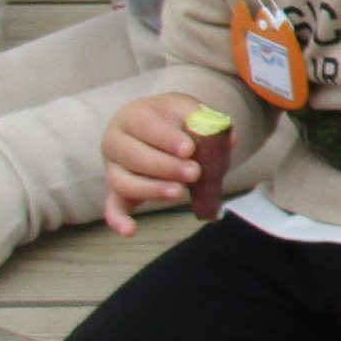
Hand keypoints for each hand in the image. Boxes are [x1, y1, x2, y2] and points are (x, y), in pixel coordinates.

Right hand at [100, 91, 211, 234]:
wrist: (160, 125)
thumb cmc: (173, 119)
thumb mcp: (188, 109)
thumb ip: (205, 120)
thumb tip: (228, 139)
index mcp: (132, 116)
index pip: (144, 126)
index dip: (166, 139)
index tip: (189, 149)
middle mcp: (115, 142)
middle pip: (133, 156)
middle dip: (165, 166)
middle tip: (194, 172)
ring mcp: (114, 168)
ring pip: (123, 182)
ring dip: (151, 190)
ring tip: (179, 192)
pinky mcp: (117, 191)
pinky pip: (112, 206)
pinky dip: (118, 219)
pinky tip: (130, 231)